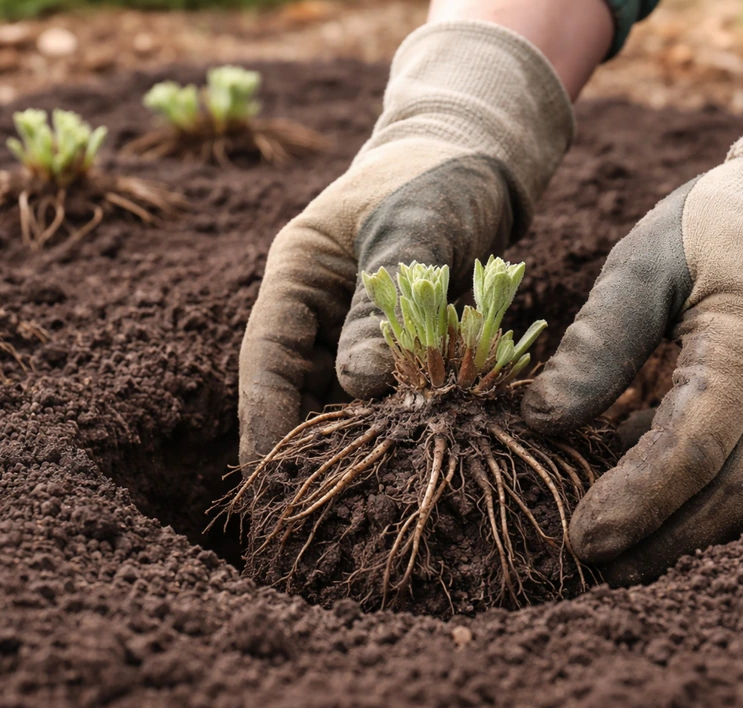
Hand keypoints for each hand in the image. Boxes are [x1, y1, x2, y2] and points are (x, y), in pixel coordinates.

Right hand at [238, 21, 573, 464]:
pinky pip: (388, 396)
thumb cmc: (440, 178)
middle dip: (310, 446)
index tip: (267, 482)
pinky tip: (415, 462)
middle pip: (299, 390)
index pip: (266, 358)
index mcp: (296, 274)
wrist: (480, 161)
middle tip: (322, 511)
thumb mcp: (415, 228)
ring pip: (342, 401)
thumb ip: (385, 305)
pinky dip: (398, 427)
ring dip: (358, 443)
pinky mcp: (396, 347)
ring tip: (371, 500)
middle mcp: (318, 310)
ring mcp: (355, 330)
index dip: (262, 421)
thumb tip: (361, 386)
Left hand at [522, 51, 742, 584]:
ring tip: (611, 561)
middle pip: (724, 496)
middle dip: (656, 542)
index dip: (634, 500)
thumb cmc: (712, 228)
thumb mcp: (643, 265)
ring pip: (739, 499)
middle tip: (590, 569)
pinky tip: (640, 509)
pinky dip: (690, 501)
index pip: (690, 449)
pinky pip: (741, 475)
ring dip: (675, 536)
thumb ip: (597, 342)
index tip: (580, 538)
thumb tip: (541, 420)